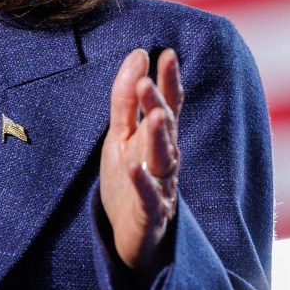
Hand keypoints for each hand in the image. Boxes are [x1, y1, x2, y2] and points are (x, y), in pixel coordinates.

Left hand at [99, 48, 183, 277]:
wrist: (133, 237)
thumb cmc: (130, 179)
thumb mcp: (120, 134)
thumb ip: (127, 98)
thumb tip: (138, 53)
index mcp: (157, 138)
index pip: (168, 104)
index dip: (168, 80)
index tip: (166, 53)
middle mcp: (165, 159)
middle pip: (165, 128)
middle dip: (157, 104)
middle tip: (146, 82)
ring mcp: (161, 186)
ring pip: (164, 159)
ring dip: (159, 137)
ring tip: (154, 116)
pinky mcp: (150, 214)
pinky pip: (149, 197)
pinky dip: (143, 183)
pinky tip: (135, 167)